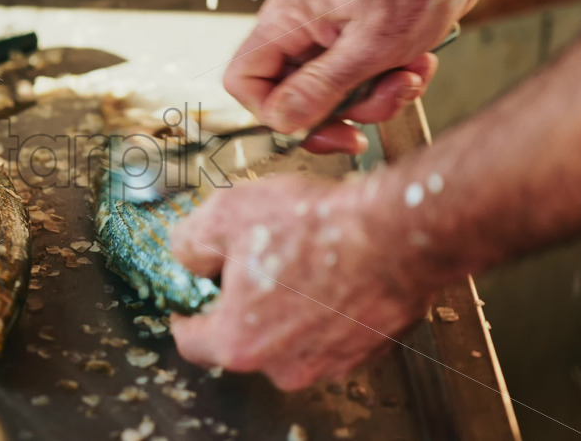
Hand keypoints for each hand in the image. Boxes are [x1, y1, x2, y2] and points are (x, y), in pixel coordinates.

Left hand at [169, 175, 435, 389]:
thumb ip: (190, 242)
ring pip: (289, 337)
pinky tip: (330, 269)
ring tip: (298, 259)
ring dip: (287, 307)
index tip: (186, 307)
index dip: (185, 318)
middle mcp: (284, 365)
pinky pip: (331, 332)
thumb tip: (189, 257)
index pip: (192, 343)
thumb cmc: (315, 226)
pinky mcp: (367, 349)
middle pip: (244, 338)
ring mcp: (330, 362)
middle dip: (242, 304)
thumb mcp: (225, 214)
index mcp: (239, 341)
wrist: (395, 232)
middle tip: (253, 263)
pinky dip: (325, 308)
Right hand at [223, 0, 487, 153]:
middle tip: (369, 113)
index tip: (308, 124)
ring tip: (405, 76)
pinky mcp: (352, 49)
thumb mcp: (369, 45)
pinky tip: (413, 66)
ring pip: (330, 100)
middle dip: (339, 112)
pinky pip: (357, 88)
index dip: (270, 112)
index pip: (244, 80)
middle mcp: (298, 31)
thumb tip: (283, 121)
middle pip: (291, 99)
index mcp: (286, 21)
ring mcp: (325, 41)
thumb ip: (321, 87)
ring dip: (374, 100)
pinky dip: (388, 87)